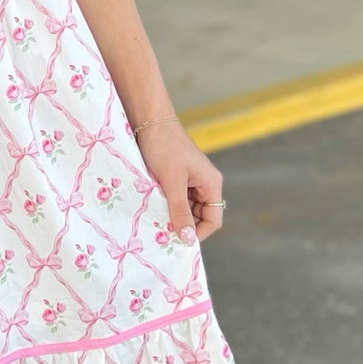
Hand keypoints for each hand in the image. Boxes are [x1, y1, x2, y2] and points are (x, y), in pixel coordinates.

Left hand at [133, 118, 224, 243]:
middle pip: (200, 216)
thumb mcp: (172, 183)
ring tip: (155, 220)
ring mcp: (191, 180)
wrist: (149, 120)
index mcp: (211, 184)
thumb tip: (187, 240)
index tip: (177, 242)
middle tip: (162, 234)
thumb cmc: (163, 148)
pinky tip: (152, 207)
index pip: (213, 220)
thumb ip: (180, 211)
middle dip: (184, 225)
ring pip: (186, 208)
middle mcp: (205, 183)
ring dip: (173, 215)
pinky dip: (166, 205)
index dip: (197, 234)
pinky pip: (176, 198)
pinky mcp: (177, 176)